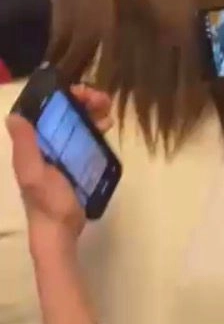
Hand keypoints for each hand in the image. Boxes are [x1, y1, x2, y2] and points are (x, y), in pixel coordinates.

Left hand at [8, 85, 112, 249]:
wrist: (61, 231)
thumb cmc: (47, 202)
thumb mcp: (33, 174)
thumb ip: (25, 146)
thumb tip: (14, 116)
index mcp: (32, 143)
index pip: (44, 108)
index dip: (62, 95)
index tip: (82, 92)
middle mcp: (44, 143)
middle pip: (63, 111)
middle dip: (82, 100)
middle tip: (103, 100)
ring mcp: (61, 151)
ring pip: (76, 121)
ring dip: (91, 110)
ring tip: (108, 112)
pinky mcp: (76, 160)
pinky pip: (86, 135)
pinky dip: (95, 126)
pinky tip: (106, 127)